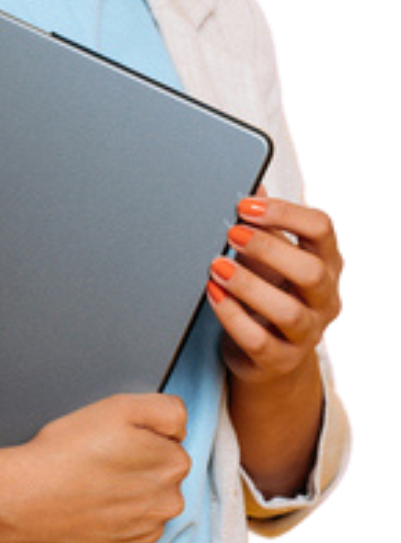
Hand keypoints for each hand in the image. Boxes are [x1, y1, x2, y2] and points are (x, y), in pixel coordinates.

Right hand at [10, 394, 191, 542]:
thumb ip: (167, 411)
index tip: (116, 444)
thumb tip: (180, 429)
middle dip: (138, 472)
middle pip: (160, 481)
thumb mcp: (120, 406)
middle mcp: (167, 504)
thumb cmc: (66, 452)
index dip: (141, 442)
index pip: (170, 448)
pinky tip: (90, 514)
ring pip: (145, 511)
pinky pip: (127, 539)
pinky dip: (112, 528)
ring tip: (91, 490)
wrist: (26, 498)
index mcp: (172, 464)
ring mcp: (145, 534)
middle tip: (100, 465)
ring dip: (126, 502)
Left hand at [207, 193, 344, 386]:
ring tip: (217, 266)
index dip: (286, 213)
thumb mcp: (273, 253)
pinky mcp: (281, 359)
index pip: (323, 229)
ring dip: (249, 285)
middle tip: (232, 232)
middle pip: (312, 271)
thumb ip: (265, 222)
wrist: (270, 354)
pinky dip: (232, 315)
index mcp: (329, 263)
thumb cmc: (272, 291)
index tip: (245, 205)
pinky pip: (259, 341)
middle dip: (269, 248)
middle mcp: (326, 299)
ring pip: (288, 311)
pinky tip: (213, 294)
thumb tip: (251, 182)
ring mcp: (307, 333)